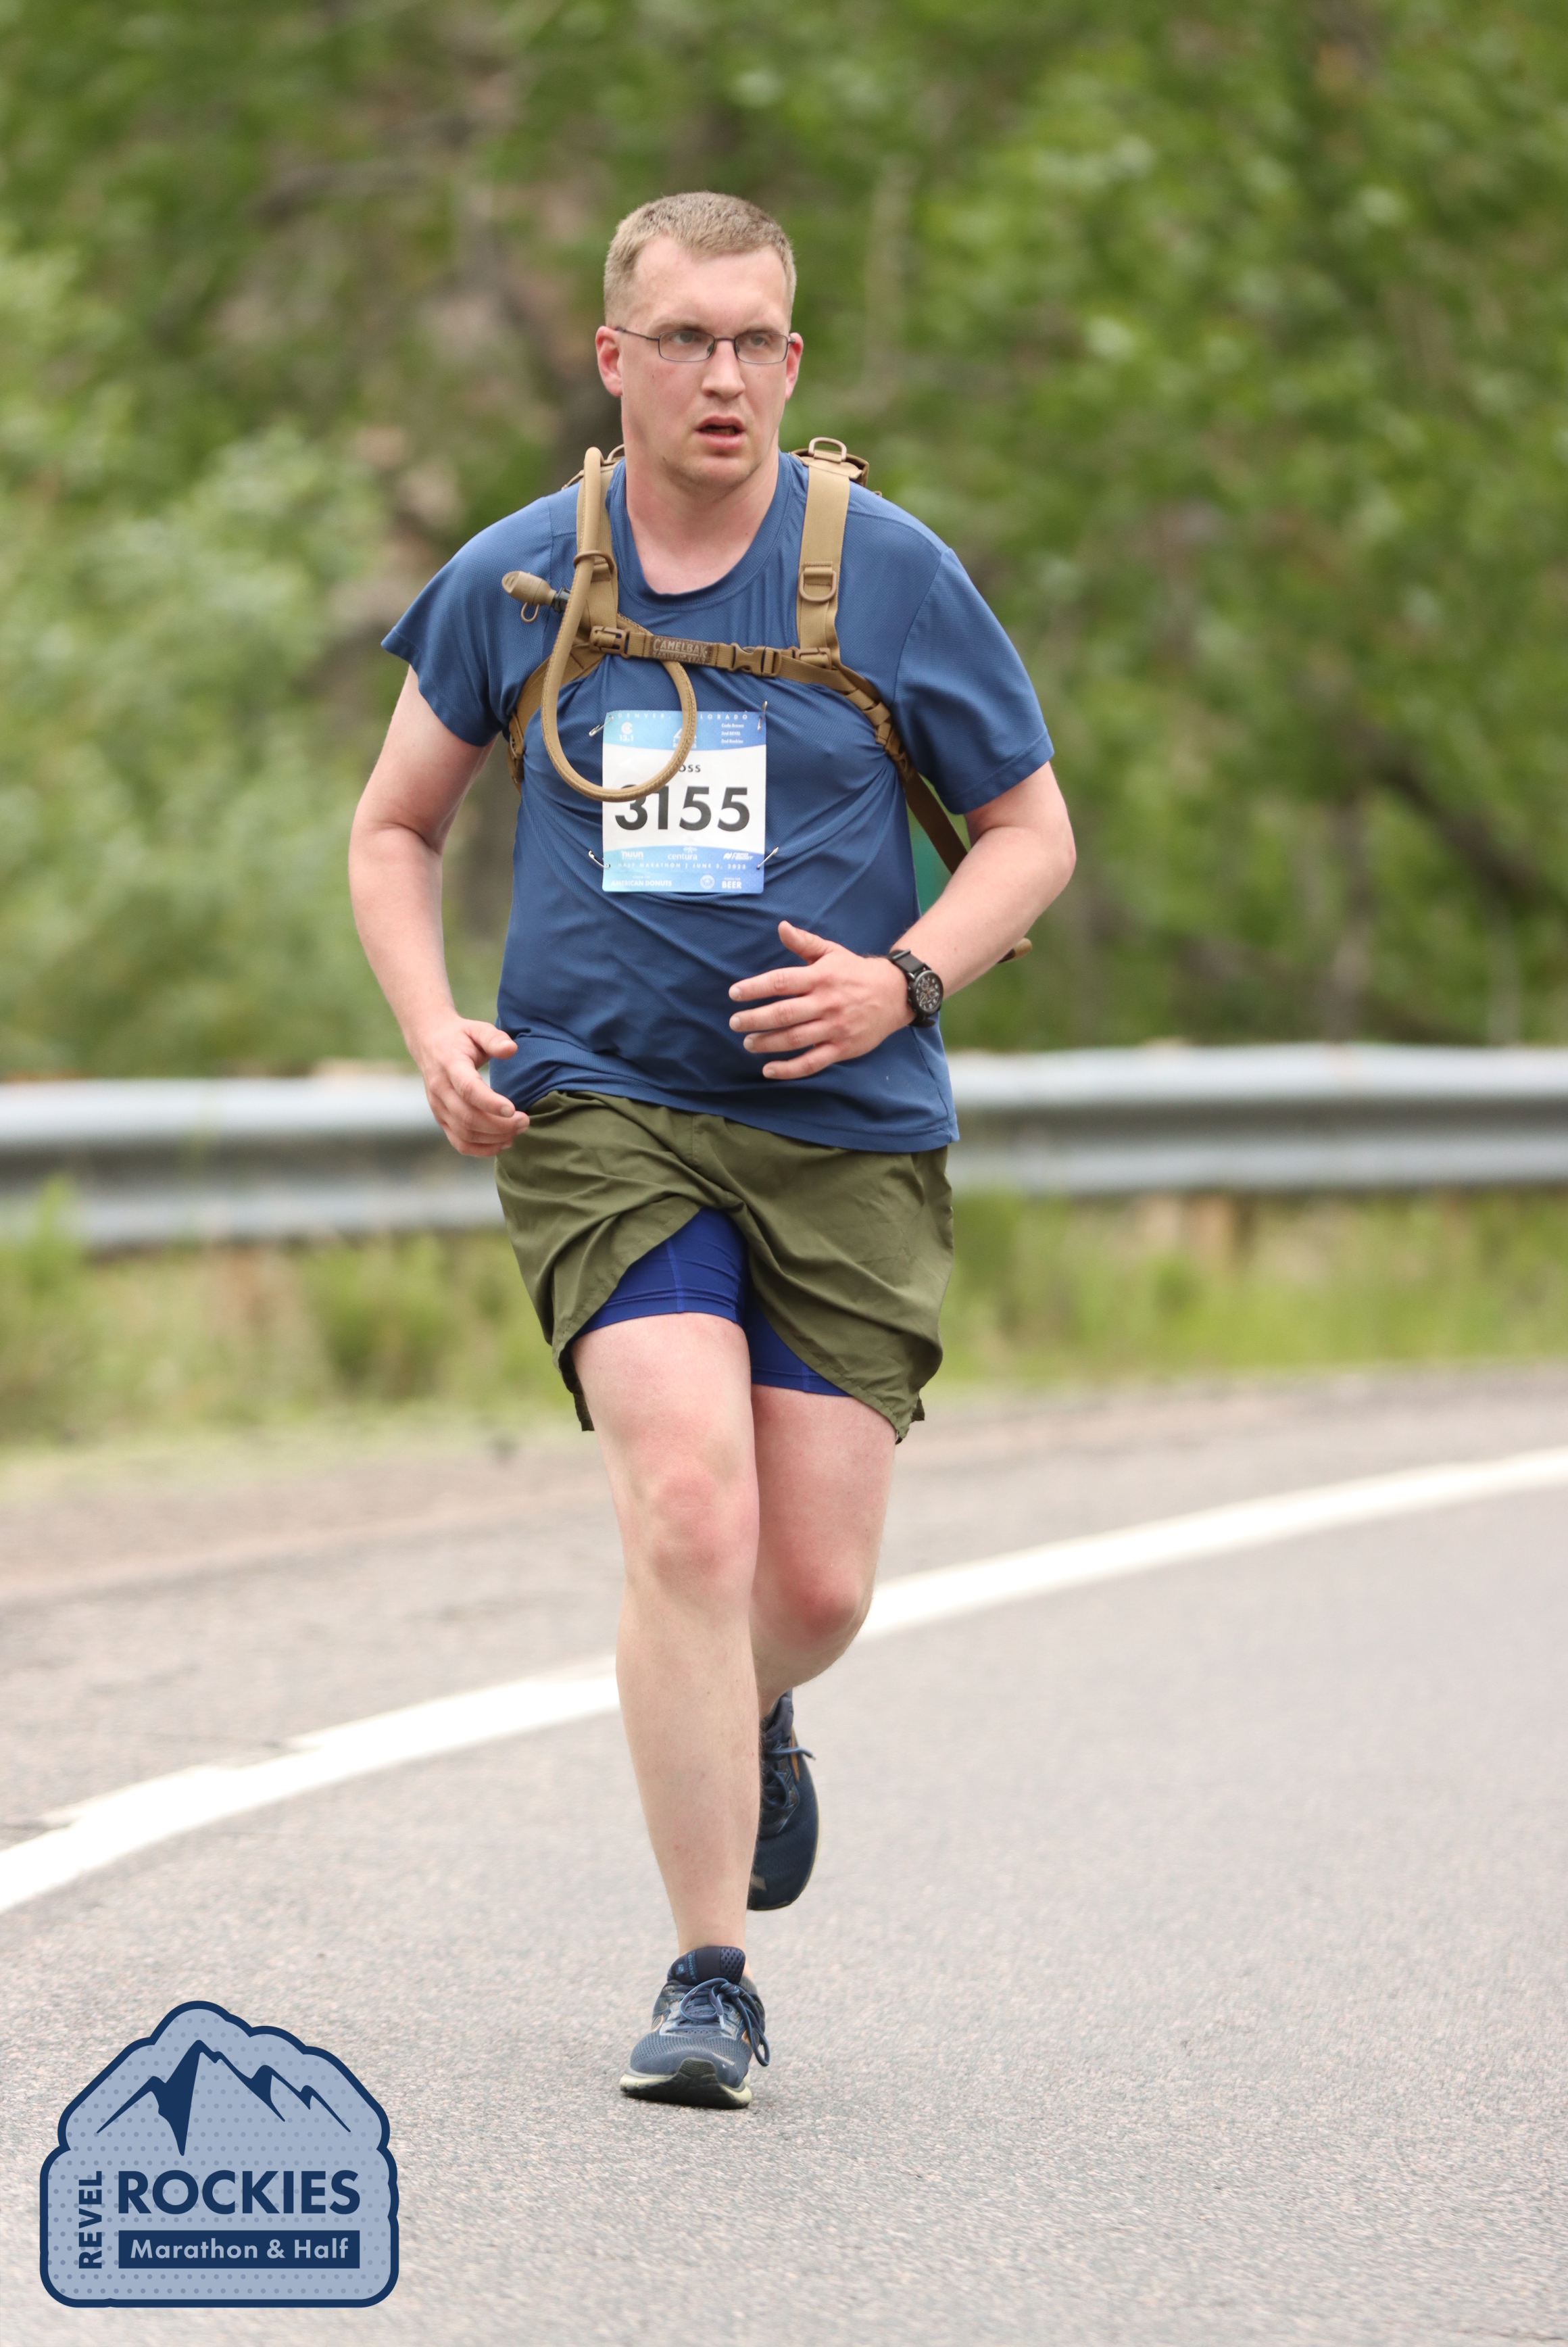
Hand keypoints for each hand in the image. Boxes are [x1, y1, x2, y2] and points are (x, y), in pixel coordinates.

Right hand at [411, 1016, 528, 1155]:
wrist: (428, 1042)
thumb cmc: (460, 1036)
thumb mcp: (477, 1029)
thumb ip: (494, 1038)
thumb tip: (511, 1049)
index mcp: (450, 1065)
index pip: (468, 1089)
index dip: (490, 1103)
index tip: (513, 1109)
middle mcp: (440, 1089)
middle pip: (467, 1117)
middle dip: (499, 1125)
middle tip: (525, 1122)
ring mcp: (438, 1107)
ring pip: (464, 1133)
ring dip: (493, 1138)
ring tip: (518, 1131)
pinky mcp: (440, 1118)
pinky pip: (458, 1141)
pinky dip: (481, 1149)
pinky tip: (502, 1143)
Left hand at [728, 921, 911, 1079]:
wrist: (895, 994)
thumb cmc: (856, 972)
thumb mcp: (832, 952)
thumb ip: (804, 943)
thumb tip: (781, 926)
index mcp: (820, 977)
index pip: (781, 982)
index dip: (755, 987)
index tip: (734, 993)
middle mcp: (826, 1002)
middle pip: (784, 1013)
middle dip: (755, 1019)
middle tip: (734, 1022)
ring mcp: (835, 1027)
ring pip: (795, 1039)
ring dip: (767, 1043)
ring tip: (748, 1043)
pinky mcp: (842, 1048)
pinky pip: (812, 1062)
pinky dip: (789, 1069)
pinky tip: (769, 1070)